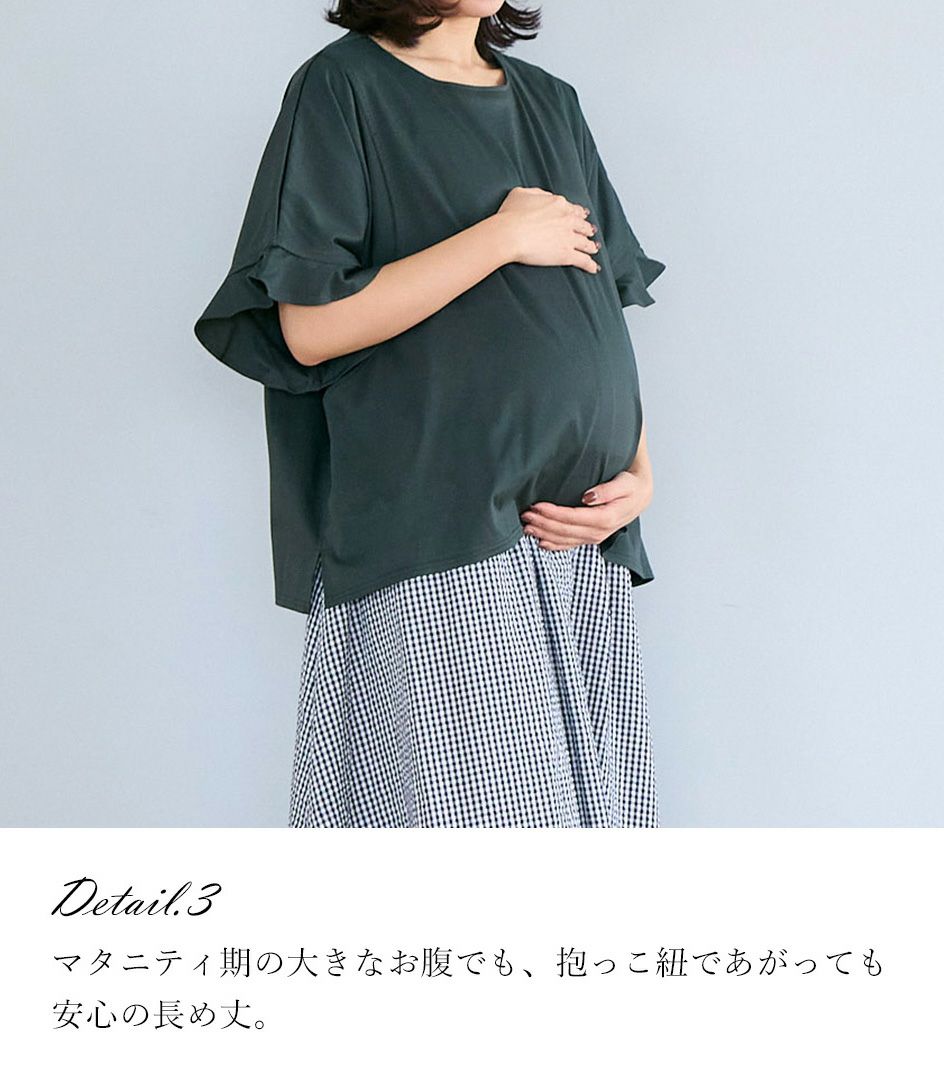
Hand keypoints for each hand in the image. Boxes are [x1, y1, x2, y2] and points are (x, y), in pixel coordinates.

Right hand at [495, 187, 600, 272]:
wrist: (510, 234)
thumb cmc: (510, 215)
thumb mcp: (521, 193)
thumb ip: (537, 193)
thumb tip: (545, 197)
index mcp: (558, 204)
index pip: (573, 209)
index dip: (578, 214)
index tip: (582, 216)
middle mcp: (567, 219)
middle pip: (582, 225)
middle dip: (587, 229)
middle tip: (591, 232)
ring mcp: (568, 237)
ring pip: (585, 242)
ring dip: (591, 246)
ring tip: (594, 249)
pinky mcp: (566, 254)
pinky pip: (583, 260)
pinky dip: (590, 265)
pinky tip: (594, 269)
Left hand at [519, 467, 653, 550]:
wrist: (641, 495)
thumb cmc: (631, 485)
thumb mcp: (625, 483)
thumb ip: (608, 490)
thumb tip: (588, 497)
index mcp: (607, 518)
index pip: (574, 518)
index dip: (554, 514)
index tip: (537, 506)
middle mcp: (599, 532)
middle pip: (565, 531)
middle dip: (543, 524)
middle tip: (525, 515)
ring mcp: (595, 537)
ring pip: (565, 540)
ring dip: (544, 534)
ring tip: (526, 527)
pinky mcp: (590, 537)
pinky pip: (570, 545)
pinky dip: (554, 545)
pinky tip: (540, 542)